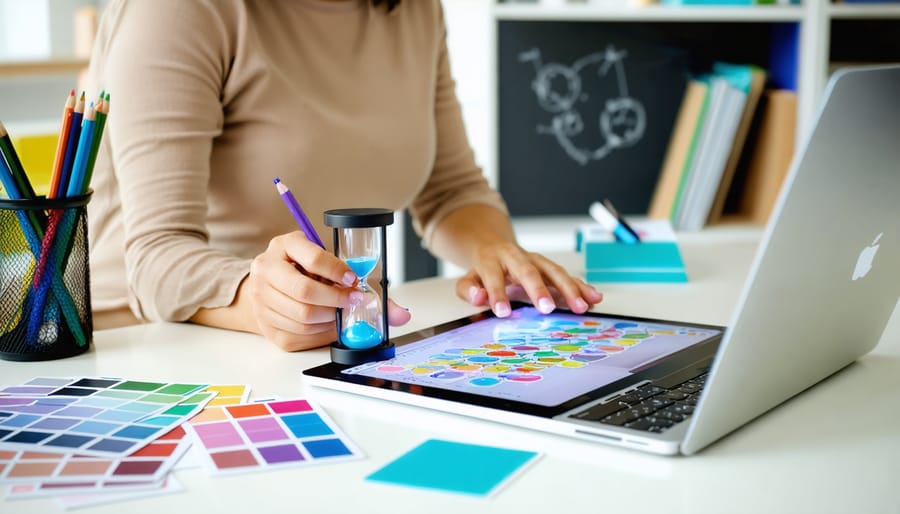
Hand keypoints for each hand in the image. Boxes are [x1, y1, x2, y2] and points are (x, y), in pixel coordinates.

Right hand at [245, 232, 410, 350]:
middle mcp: (266, 269)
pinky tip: (327, 324)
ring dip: (329, 318)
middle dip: (336, 300)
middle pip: (305, 292)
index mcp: (284, 245)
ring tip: (340, 312)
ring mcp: (261, 298)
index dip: (338, 271)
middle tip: (353, 301)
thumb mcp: (326, 262)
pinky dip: (319, 332)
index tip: (353, 280)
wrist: (266, 288)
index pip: (313, 257)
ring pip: (303, 316)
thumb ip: (361, 278)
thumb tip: (402, 314)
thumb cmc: (303, 271)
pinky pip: (299, 334)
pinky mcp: (265, 324)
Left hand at [454, 241, 601, 317]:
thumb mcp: (469, 278)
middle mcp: (517, 257)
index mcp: (493, 259)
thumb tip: (478, 297)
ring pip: (554, 271)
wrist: (496, 247)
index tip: (503, 312)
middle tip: (546, 308)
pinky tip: (594, 297)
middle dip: (539, 289)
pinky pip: (567, 276)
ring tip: (581, 306)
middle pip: (528, 271)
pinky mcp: (550, 268)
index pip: (494, 276)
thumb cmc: (484, 269)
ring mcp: (537, 261)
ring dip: (569, 289)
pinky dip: (581, 287)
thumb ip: (469, 289)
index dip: (497, 294)